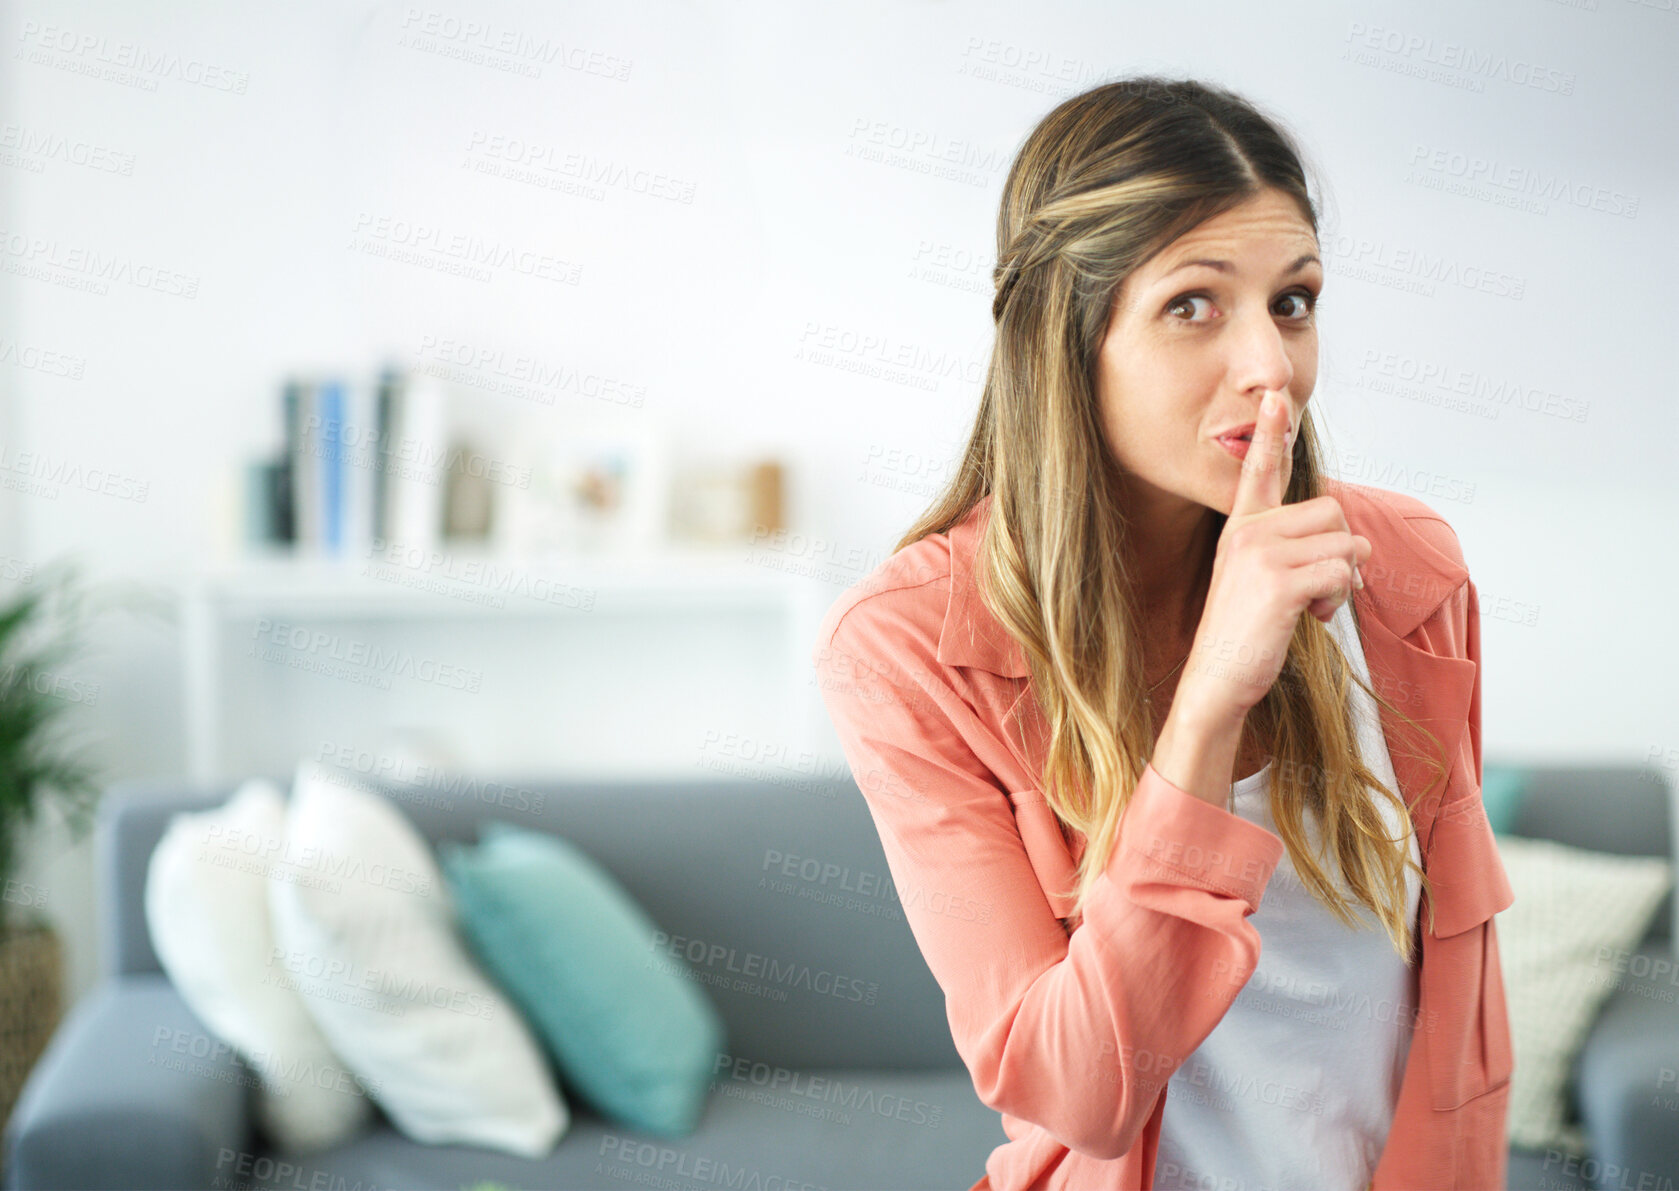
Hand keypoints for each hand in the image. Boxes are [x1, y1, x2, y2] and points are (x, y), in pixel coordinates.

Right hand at [1175, 389, 1370, 725]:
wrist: (1217, 677)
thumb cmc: (1244, 632)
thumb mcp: (1260, 579)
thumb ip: (1294, 549)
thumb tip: (1356, 545)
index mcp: (1241, 528)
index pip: (1259, 470)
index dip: (1270, 432)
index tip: (1276, 396)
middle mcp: (1248, 533)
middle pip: (1332, 513)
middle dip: (1342, 553)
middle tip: (1321, 589)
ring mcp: (1262, 555)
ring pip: (1344, 545)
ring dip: (1344, 581)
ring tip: (1314, 606)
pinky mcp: (1280, 583)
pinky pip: (1340, 574)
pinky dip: (1340, 599)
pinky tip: (1314, 618)